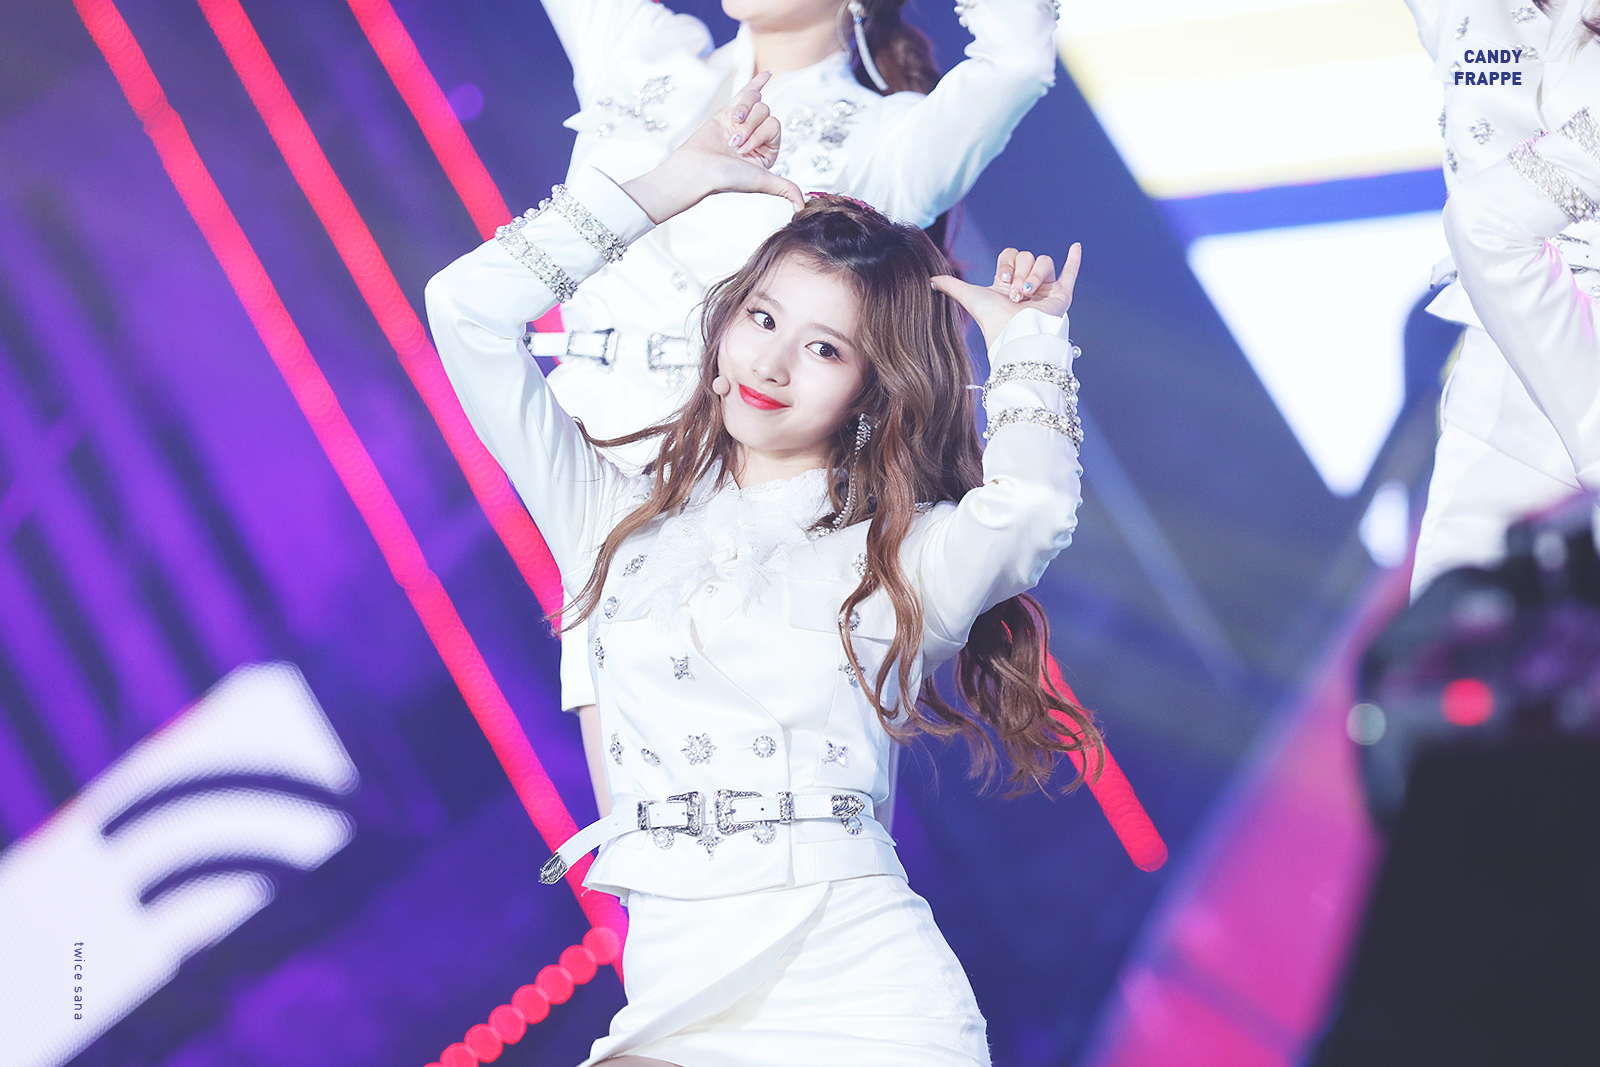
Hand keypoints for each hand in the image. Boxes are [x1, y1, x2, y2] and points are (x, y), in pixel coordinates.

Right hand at [621, 72, 805, 223]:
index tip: (744, 151)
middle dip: (751, 126)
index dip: (762, 134)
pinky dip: (756, 83)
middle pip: (766, 112)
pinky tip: (767, 74)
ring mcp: (741, 125)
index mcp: (765, 153)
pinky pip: (746, 93)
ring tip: (730, 129)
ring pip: (755, 102)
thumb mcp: (762, 182)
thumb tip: (802, 206)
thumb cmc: (726, 178)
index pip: (775, 126)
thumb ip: (784, 188)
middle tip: (734, 145)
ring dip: (743, 113)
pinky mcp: (726, 114)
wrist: (695, 170)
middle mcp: (755, 138)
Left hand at [931, 244, 1082, 351]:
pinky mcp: (1061, 295)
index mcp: (1008, 283)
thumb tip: (930, 280)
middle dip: (1020, 273)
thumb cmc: (993, 320)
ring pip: (1045, 262)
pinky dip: (1074, 260)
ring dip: (1035, 276)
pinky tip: (1075, 246)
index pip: (1011, 254)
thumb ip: (951, 286)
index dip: (1007, 263)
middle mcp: (1027, 284)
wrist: (1015, 334)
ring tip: (1028, 295)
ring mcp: (1045, 290)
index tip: (1002, 280)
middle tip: (1015, 293)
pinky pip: (1070, 273)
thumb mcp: (970, 297)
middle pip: (1028, 256)